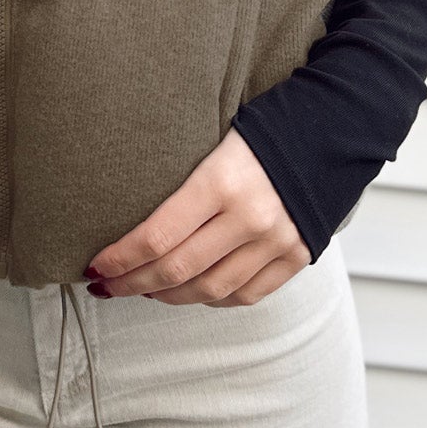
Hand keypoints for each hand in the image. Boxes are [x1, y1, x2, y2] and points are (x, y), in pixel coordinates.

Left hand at [83, 128, 310, 305]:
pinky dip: (212, 299)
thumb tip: (131, 220)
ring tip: (143, 288)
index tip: (95, 265)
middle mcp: (250, 217)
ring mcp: (277, 241)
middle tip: (106, 285)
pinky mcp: (297, 256)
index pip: (157, 236)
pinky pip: (245, 295)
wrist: (331, 129)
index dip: (120, 258)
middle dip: (131, 283)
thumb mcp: (214, 140)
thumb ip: (181, 182)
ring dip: (168, 296)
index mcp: (222, 181)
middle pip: (177, 269)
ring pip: (208, 290)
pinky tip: (190, 291)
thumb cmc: (261, 128)